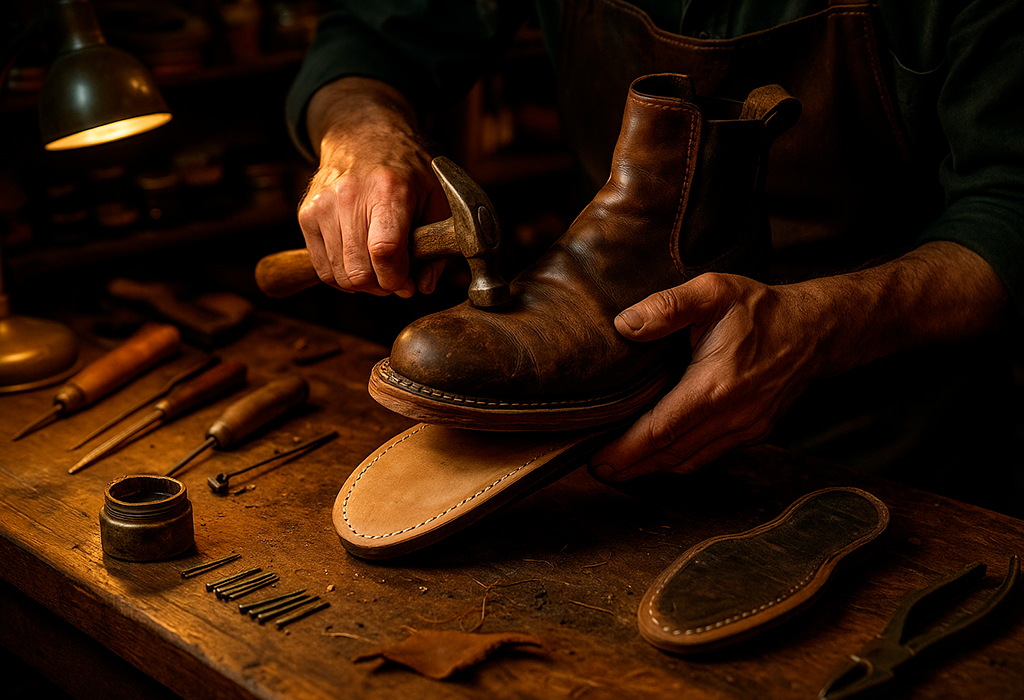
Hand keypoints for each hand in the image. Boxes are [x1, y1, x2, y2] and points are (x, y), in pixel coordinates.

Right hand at [297, 78, 448, 296]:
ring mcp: (322, 205)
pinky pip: (323, 269)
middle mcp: (350, 196)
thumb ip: (436, 247)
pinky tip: (359, 262)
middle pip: (359, 270)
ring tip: (379, 269)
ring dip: (363, 284)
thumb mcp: (436, 200)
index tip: (407, 281)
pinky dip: (343, 276)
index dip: (396, 278)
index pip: (384, 251)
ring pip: (340, 276)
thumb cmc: (406, 171)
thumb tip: (422, 286)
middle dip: (382, 286)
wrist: (363, 137)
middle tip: (395, 277)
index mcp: (388, 190)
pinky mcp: (305, 215)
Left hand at [590, 273, 822, 480]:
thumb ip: (667, 306)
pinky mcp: (754, 433)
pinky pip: (708, 456)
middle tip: (597, 471)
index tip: (596, 461)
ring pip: (689, 461)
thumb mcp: (713, 291)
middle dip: (631, 466)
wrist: (815, 330)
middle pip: (670, 454)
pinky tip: (659, 456)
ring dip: (653, 468)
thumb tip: (624, 325)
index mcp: (715, 386)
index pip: (660, 431)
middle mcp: (732, 417)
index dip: (625, 450)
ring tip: (620, 468)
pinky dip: (679, 460)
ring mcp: (746, 430)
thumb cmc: (761, 309)